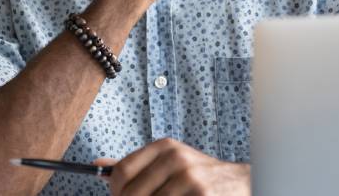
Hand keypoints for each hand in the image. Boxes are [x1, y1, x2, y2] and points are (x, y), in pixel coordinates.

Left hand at [94, 138, 250, 195]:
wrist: (240, 183)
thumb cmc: (199, 177)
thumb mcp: (170, 163)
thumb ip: (137, 166)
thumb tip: (98, 165)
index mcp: (165, 147)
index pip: (122, 172)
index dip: (116, 193)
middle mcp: (177, 158)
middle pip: (132, 195)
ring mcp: (191, 178)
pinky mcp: (202, 195)